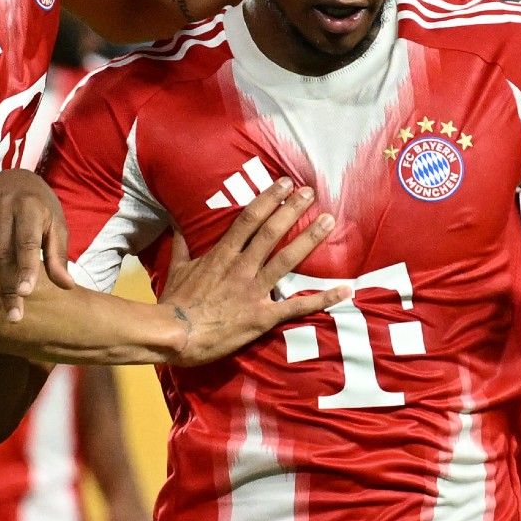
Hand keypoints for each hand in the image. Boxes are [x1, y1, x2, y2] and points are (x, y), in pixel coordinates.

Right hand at [0, 168, 74, 321]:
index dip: (26, 269)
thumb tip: (67, 286)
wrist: (14, 176)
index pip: (26, 243)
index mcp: (29, 208)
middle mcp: (2, 208)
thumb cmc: (39, 206)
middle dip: (7, 287)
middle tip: (12, 317)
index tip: (26, 294)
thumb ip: (58, 254)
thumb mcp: (56, 223)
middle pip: (3, 254)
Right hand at [160, 177, 347, 365]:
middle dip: (292, 210)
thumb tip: (176, 222)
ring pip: (286, 260)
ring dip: (309, 239)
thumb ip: (182, 245)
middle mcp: (241, 268)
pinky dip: (323, 298)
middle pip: (271, 232)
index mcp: (222, 255)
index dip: (268, 199)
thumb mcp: (176, 269)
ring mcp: (253, 291)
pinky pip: (297, 307)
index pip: (249, 220)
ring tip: (329, 221)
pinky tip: (345, 289)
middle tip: (310, 192)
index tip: (284, 183)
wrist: (174, 336)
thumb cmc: (175, 304)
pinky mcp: (262, 316)